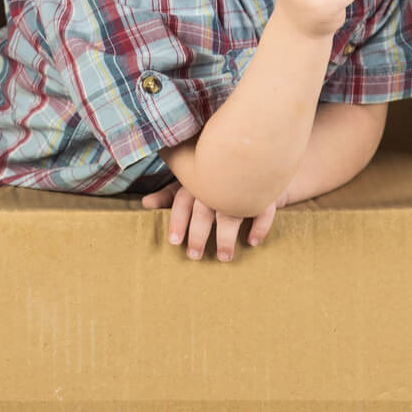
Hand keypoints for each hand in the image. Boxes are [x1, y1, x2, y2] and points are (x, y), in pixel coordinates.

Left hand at [143, 180, 281, 260]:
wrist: (258, 154)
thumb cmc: (217, 172)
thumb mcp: (192, 180)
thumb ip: (170, 193)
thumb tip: (145, 204)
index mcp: (198, 179)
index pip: (183, 199)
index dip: (178, 220)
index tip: (174, 242)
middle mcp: (218, 182)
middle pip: (205, 209)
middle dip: (199, 234)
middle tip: (194, 256)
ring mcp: (242, 185)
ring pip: (232, 211)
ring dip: (226, 236)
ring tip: (223, 257)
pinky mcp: (266, 190)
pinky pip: (264, 209)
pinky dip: (259, 225)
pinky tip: (252, 241)